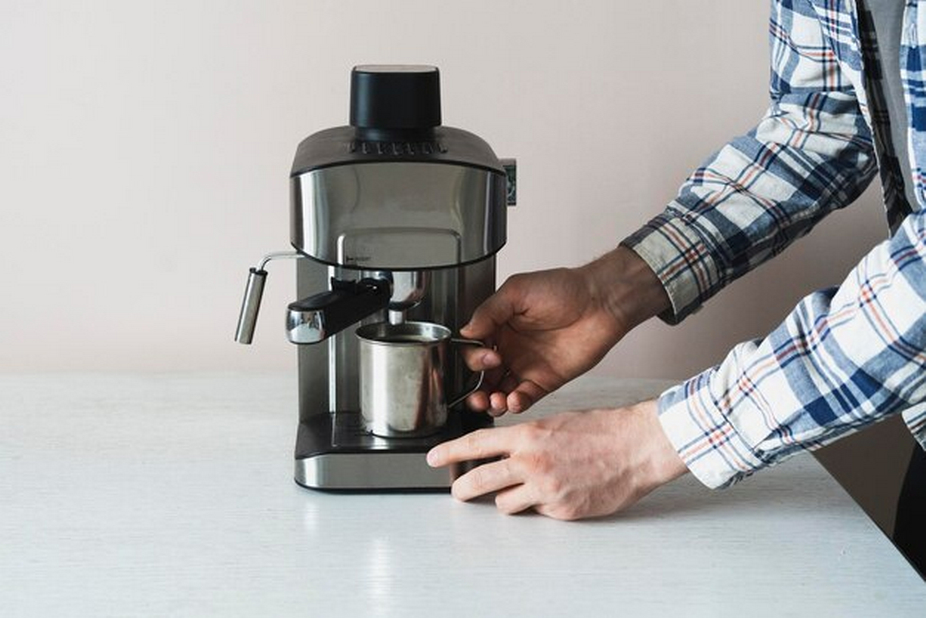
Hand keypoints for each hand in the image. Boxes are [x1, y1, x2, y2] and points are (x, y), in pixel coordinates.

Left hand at [426, 400, 687, 519]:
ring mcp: (546, 489)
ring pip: (507, 504)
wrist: (636, 447)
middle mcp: (531, 462)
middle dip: (463, 488)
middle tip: (458, 491)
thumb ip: (526, 439)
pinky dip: (543, 505)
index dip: (449, 452)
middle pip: (480, 481)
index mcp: (527, 435)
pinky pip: (539, 512)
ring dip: (512, 499)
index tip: (433, 458)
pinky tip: (562, 490)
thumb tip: (506, 452)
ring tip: (531, 487)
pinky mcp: (562, 510)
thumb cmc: (602, 429)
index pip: (476, 444)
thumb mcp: (555, 424)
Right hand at [461, 247, 669, 414]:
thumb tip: (465, 331)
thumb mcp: (518, 290)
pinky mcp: (545, 381)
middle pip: (481, 377)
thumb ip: (489, 310)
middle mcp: (509, 349)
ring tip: (494, 401)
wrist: (600, 302)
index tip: (487, 356)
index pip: (473, 349)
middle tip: (481, 389)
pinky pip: (524, 398)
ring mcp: (526, 367)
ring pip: (498, 392)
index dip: (474, 358)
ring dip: (490, 402)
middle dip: (475, 388)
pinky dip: (515, 404)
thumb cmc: (564, 289)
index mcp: (498, 327)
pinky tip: (513, 400)